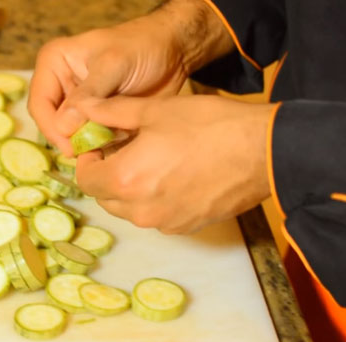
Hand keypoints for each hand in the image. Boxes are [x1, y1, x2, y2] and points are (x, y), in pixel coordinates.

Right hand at [27, 0, 233, 154]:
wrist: (174, 51)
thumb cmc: (142, 46)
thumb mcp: (113, 65)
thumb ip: (88, 94)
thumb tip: (63, 126)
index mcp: (54, 64)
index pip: (40, 105)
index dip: (53, 129)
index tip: (73, 147)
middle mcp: (61, 86)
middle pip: (53, 124)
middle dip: (72, 140)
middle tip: (94, 152)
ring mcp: (79, 105)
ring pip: (72, 136)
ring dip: (89, 145)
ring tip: (113, 143)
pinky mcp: (96, 119)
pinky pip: (92, 141)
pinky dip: (104, 146)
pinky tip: (120, 143)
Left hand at [74, 95, 276, 233]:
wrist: (264, 151)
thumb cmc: (208, 125)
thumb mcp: (155, 110)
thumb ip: (112, 113)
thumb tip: (82, 109)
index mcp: (125, 179)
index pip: (85, 180)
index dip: (87, 161)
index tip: (100, 145)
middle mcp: (140, 210)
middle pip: (105, 198)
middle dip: (107, 175)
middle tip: (124, 150)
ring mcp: (164, 223)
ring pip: (130, 210)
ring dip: (130, 189)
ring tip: (151, 160)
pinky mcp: (187, 227)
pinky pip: (157, 216)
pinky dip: (155, 199)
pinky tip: (174, 175)